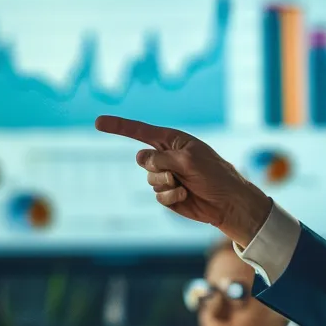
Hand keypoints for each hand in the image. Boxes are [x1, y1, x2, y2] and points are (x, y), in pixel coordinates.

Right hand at [95, 115, 272, 245]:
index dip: (118, 126)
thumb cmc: (215, 175)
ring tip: (187, 185)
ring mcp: (166, 176)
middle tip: (180, 172)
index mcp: (172, 141)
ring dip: (168, 184)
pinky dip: (171, 196)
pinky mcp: (168, 195)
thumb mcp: (188, 160)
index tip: (97, 122)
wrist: (228, 202)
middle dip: (159, 168)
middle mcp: (166, 157)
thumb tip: (140, 158)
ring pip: (150, 180)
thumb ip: (161, 157)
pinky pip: (158, 195)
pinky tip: (187, 196)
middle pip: (143, 160)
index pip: (139, 131)